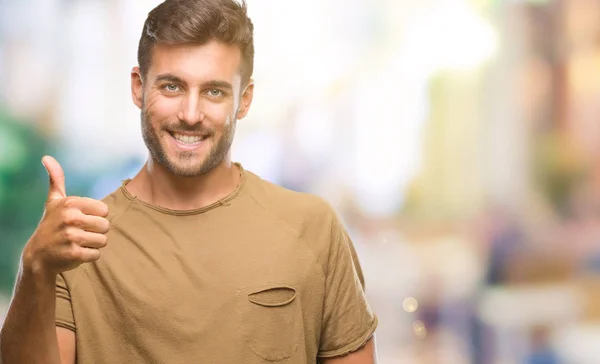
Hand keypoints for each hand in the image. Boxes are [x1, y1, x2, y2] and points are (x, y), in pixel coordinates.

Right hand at [22, 156, 109, 275]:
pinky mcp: (74, 254)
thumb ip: (56, 179)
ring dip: (93, 244)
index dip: (95, 217)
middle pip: (106, 226)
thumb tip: (47, 157)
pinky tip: (76, 253)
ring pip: (103, 240)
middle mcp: (71, 218)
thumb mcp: (53, 201)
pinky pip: (96, 254)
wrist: (38, 256)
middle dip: (96, 232)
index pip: (104, 210)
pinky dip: (89, 256)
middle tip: (79, 233)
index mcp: (71, 203)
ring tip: (78, 243)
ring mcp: (72, 236)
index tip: (80, 220)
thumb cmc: (51, 225)